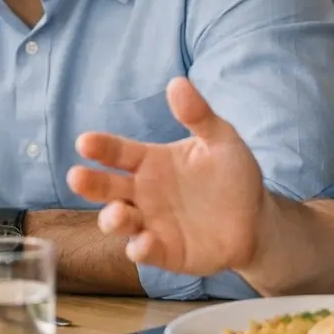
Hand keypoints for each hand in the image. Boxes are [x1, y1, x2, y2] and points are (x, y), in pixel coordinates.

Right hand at [67, 77, 264, 274]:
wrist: (256, 221)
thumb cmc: (233, 176)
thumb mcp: (221, 140)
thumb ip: (198, 115)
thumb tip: (177, 82)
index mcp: (150, 161)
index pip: (118, 152)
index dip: (101, 147)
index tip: (85, 141)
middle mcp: (142, 192)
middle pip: (106, 187)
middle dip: (90, 183)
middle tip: (76, 177)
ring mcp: (149, 222)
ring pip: (118, 221)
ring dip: (112, 219)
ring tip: (117, 214)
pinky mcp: (162, 251)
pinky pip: (143, 251)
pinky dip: (140, 248)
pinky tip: (144, 243)